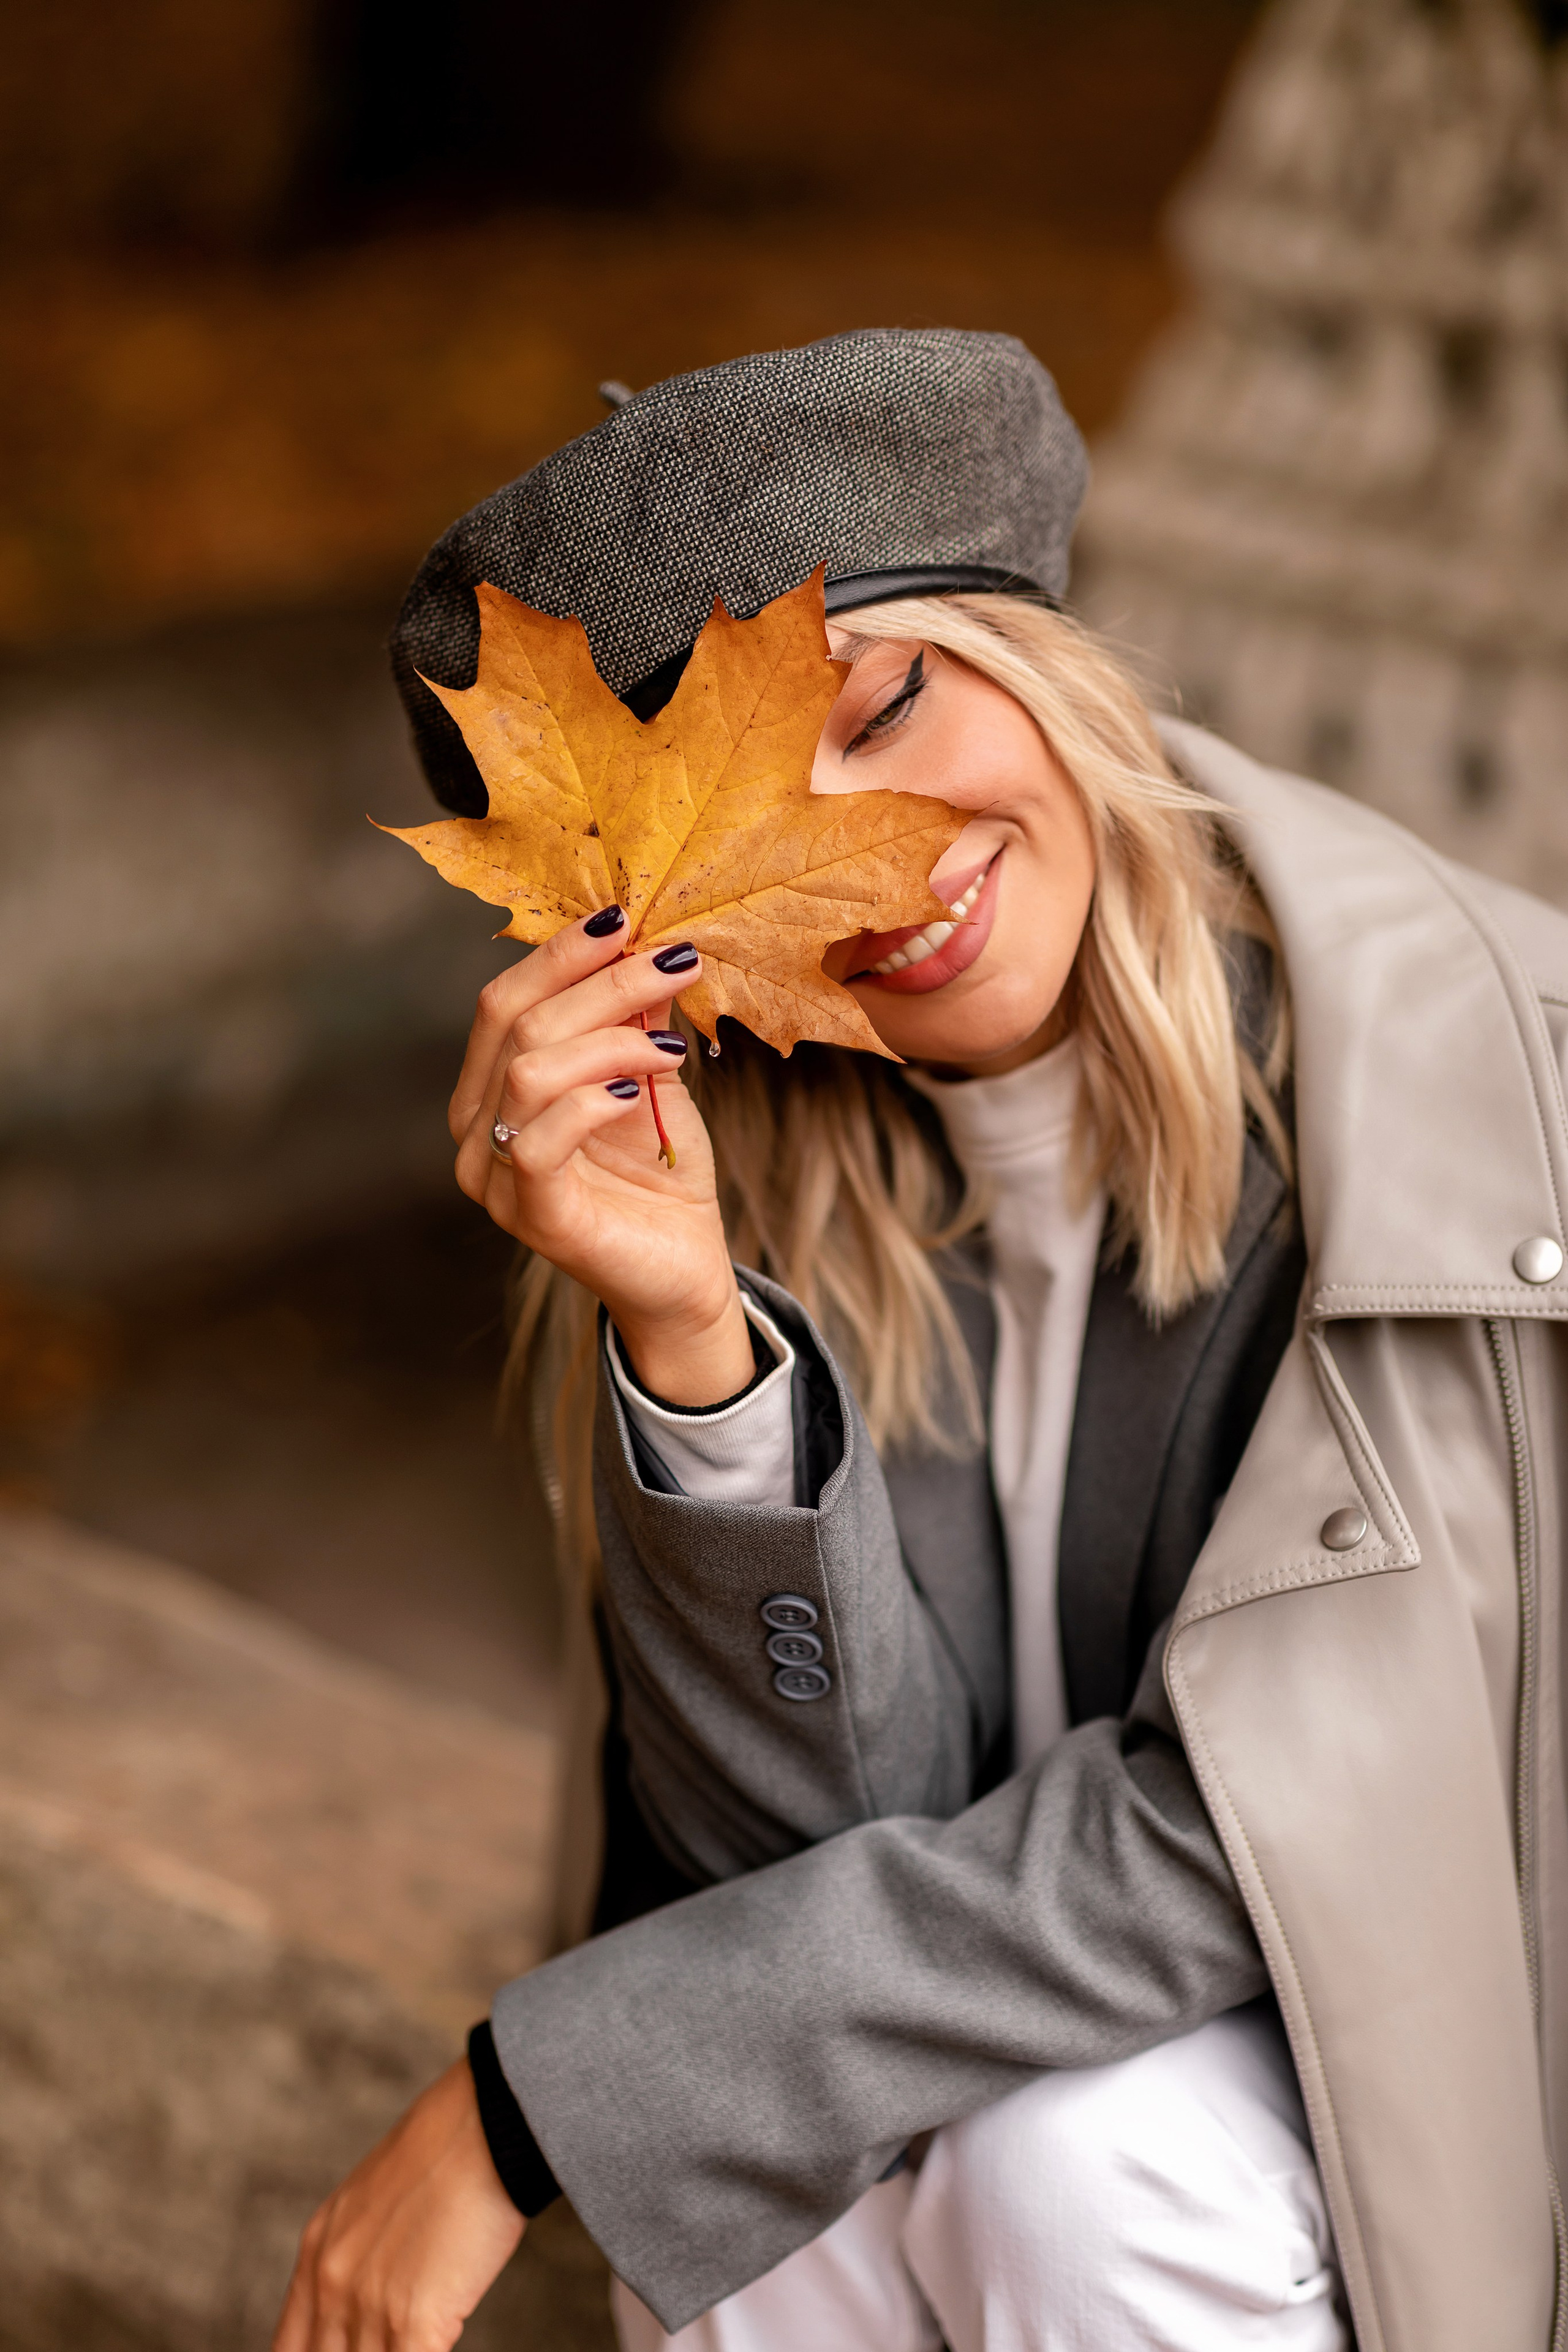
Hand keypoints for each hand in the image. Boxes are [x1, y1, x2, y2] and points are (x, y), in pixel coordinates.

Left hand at [272, 2061, 523, 2351]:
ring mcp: (367, 2307)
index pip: (290, 2349)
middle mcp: (330, 2285)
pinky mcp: (412, 2322)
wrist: (483, 2125)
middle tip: (387, 2343)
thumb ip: (361, 2254)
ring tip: (415, 2341)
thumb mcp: (375, 2200)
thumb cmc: (447, 2152)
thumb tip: (379, 2293)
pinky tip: (437, 2342)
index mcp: (317, 2254)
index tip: (346, 2351)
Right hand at [450, 910, 754, 1404]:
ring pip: (529, 1071)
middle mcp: (474, 1131)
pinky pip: (540, 1139)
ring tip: (671, 1045)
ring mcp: (494, 1178)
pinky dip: (595, 1099)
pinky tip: (641, 1090)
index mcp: (489, 1090)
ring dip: (610, 1038)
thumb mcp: (649, 1077)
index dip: (560, 954)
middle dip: (601, 982)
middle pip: (517, 1025)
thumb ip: (633, 1021)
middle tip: (674, 962)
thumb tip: (640, 947)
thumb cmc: (660, 1174)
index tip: (626, 918)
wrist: (684, 1270)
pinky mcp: (532, 1217)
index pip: (502, 1001)